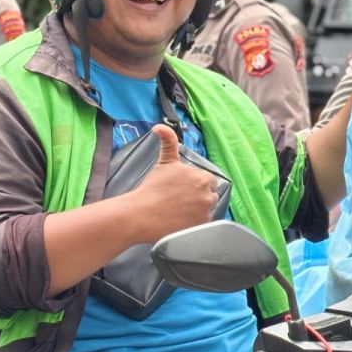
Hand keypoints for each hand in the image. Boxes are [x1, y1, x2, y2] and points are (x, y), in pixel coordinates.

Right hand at [127, 124, 217, 241]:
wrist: (141, 213)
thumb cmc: (151, 188)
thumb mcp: (164, 161)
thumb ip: (168, 141)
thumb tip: (159, 127)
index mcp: (201, 177)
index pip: (208, 181)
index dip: (196, 185)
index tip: (183, 190)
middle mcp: (207, 193)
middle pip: (210, 194)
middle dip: (199, 196)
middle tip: (180, 200)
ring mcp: (205, 211)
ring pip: (207, 208)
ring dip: (198, 208)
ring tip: (180, 210)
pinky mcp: (201, 225)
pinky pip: (204, 222)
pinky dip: (196, 221)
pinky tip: (182, 219)